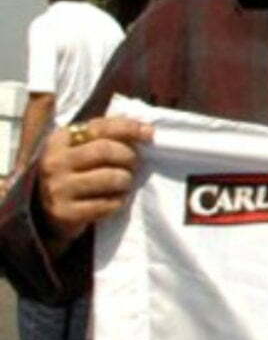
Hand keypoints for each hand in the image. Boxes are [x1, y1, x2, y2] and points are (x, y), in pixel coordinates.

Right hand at [36, 116, 153, 250]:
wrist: (47, 210)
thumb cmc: (76, 171)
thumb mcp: (82, 147)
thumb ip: (109, 134)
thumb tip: (147, 130)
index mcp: (59, 140)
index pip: (99, 127)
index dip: (129, 128)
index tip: (150, 133)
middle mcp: (54, 162)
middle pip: (105, 150)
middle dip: (129, 157)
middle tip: (133, 164)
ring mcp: (57, 188)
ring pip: (110, 178)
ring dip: (126, 180)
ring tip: (124, 182)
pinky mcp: (65, 212)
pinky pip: (108, 204)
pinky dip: (119, 201)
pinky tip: (114, 199)